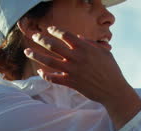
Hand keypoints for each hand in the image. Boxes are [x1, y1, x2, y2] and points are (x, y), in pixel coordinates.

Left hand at [24, 26, 140, 129]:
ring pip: (49, 61)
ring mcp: (72, 70)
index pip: (65, 35)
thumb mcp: (104, 53)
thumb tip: (78, 37)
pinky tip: (40, 72)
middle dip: (41, 39)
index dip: (55, 31)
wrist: (113, 90)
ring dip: (36, 56)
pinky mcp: (71, 83)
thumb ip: (90, 43)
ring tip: (27, 52)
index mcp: (84, 48)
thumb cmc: (111, 70)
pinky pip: (53, 78)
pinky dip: (45, 75)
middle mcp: (76, 57)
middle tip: (34, 36)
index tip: (49, 29)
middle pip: (53, 46)